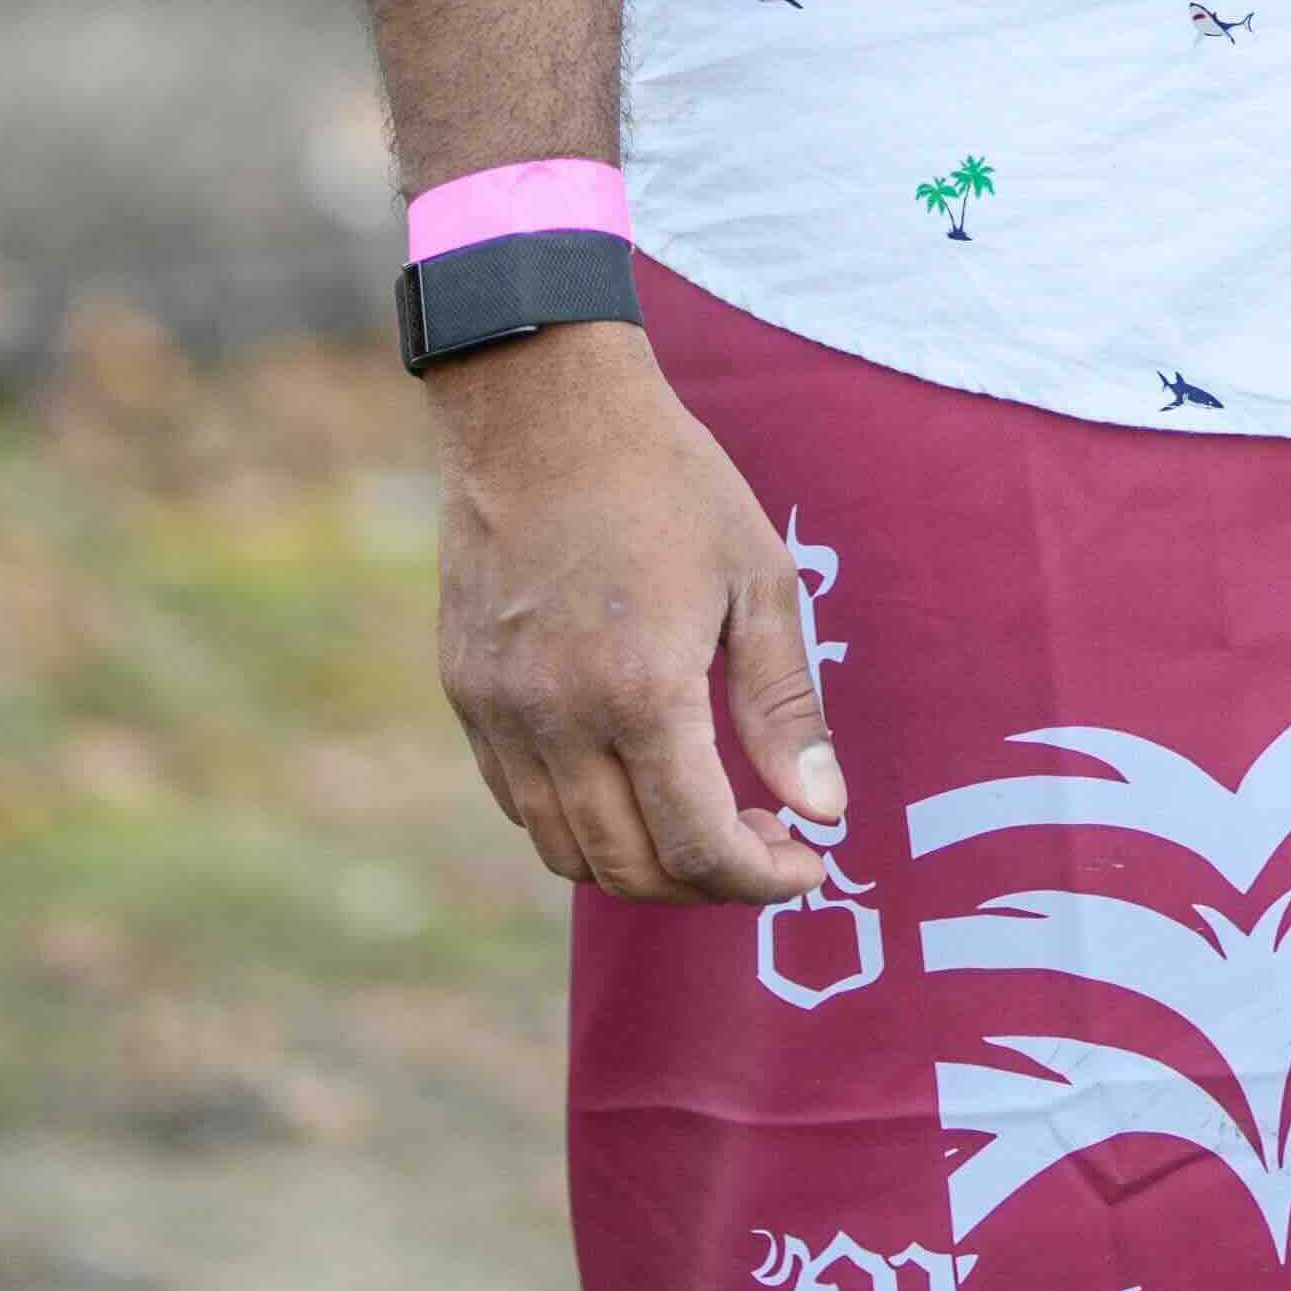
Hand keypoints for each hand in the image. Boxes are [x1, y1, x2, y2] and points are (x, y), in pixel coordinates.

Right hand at [427, 321, 843, 903]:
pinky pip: (518, 801)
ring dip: (639, 862)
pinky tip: (629, 773)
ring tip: (700, 815)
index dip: (762, 877)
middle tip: (763, 841)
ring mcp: (499, 713)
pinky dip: (578, 820)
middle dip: (707, 882)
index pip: (699, 846)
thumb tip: (824, 811)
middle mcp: (557, 720)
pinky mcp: (465, 694)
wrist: (541, 409)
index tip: (806, 863)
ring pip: (565, 851)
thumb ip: (785, 708)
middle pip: (629, 870)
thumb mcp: (754, 581)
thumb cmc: (666, 482)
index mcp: (640, 693)